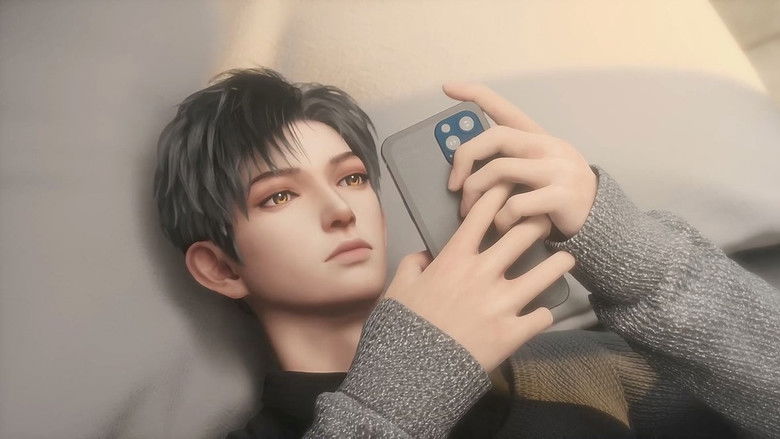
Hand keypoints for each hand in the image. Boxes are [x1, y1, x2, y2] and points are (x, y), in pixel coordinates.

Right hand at [383, 183, 574, 372]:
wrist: (412, 373)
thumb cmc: (402, 328)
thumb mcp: (398, 289)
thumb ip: (412, 265)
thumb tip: (425, 255)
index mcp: (454, 260)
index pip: (481, 215)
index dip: (498, 194)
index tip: (509, 185)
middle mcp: (482, 275)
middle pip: (521, 235)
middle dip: (537, 221)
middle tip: (544, 219)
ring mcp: (501, 304)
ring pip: (544, 273)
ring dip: (558, 263)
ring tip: (567, 258)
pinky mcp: (512, 333)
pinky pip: (541, 317)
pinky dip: (543, 314)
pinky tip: (544, 312)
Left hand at [443, 82, 596, 239]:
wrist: (600, 222)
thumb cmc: (558, 197)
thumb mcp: (539, 170)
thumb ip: (511, 162)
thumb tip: (465, 165)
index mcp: (539, 138)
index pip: (504, 108)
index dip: (475, 94)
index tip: (448, 87)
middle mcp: (549, 147)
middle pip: (494, 137)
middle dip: (464, 159)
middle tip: (454, 185)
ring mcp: (558, 169)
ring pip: (499, 170)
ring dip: (476, 194)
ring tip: (471, 213)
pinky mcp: (562, 196)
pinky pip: (515, 205)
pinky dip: (500, 219)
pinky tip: (502, 226)